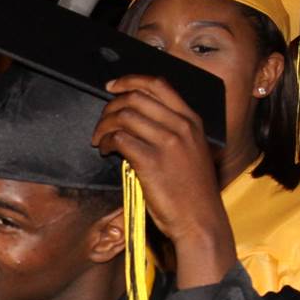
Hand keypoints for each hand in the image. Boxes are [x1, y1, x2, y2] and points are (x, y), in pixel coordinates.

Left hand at [94, 73, 237, 286]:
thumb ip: (172, 132)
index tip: (112, 86)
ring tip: (100, 140)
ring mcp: (168, 142)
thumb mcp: (191, 152)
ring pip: (124, 116)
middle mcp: (182, 125)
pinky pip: (119, 138)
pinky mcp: (151, 160)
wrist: (200, 219)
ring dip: (104, 126)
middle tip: (101, 123)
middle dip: (110, 106)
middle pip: (135, 97)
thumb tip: (139, 122)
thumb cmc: (191, 191)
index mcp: (192, 120)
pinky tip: (105, 151)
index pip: (159, 84)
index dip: (130, 80)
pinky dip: (106, 142)